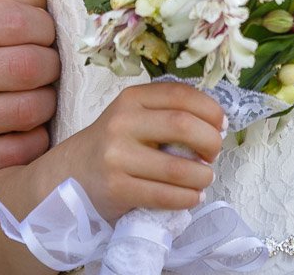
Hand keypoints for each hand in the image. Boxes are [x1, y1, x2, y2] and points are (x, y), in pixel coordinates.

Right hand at [0, 0, 60, 192]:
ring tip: (34, 90)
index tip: (37, 29)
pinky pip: (22, 148)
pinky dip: (32, 137)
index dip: (41, 26)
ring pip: (32, 108)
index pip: (18, 22)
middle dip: (49, 62)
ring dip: (45, 99)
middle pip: (31, 66)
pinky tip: (18, 124)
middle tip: (43, 60)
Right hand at [53, 81, 224, 222]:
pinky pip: (165, 196)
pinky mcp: (117, 189)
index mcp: (131, 99)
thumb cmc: (114, 144)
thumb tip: (216, 123)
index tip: (221, 125)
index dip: (210, 109)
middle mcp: (122, 123)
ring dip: (202, 176)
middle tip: (213, 154)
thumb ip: (165, 113)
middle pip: (183, 125)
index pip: (181, 94)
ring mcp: (117, 157)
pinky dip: (187, 198)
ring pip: (178, 168)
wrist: (72, 173)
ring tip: (203, 178)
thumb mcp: (133, 117)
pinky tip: (191, 196)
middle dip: (210, 141)